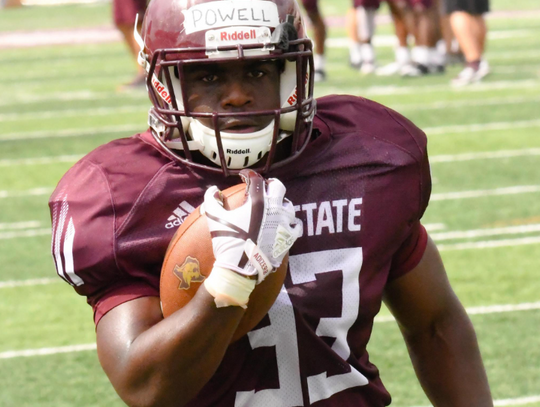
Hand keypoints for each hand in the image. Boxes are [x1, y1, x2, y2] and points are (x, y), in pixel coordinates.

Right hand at [202, 169, 300, 306]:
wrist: (240, 269)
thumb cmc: (227, 241)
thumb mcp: (214, 218)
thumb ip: (211, 199)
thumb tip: (214, 189)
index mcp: (258, 201)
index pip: (256, 179)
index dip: (248, 175)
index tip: (243, 177)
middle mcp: (275, 208)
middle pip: (277, 187)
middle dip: (269, 184)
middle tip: (261, 188)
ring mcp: (285, 223)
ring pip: (288, 205)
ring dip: (280, 202)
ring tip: (272, 206)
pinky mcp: (289, 237)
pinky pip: (295, 225)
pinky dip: (290, 222)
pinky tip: (283, 223)